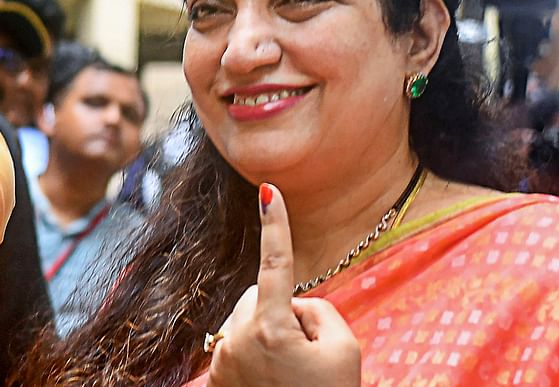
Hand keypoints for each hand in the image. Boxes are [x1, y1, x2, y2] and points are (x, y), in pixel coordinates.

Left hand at [205, 183, 359, 386]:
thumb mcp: (345, 350)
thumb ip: (320, 310)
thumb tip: (293, 300)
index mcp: (270, 327)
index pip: (276, 263)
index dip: (276, 225)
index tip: (269, 190)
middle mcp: (237, 337)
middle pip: (263, 295)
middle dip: (285, 311)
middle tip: (309, 355)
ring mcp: (221, 356)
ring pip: (249, 318)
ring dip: (269, 332)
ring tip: (289, 374)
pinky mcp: (214, 373)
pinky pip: (237, 343)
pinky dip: (256, 353)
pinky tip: (271, 380)